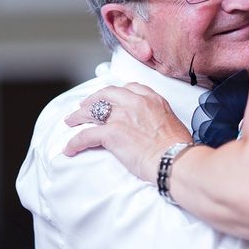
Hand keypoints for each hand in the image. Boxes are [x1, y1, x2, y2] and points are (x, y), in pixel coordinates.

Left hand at [64, 83, 191, 182]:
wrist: (175, 160)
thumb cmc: (178, 148)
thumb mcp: (172, 122)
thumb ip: (159, 118)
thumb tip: (152, 128)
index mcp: (152, 99)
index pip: (129, 88)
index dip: (116, 93)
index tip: (110, 98)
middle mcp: (135, 102)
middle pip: (106, 94)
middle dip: (93, 99)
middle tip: (85, 106)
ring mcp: (121, 116)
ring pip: (91, 111)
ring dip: (78, 116)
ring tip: (71, 121)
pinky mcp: (111, 133)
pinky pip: (85, 135)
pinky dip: (75, 142)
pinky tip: (70, 149)